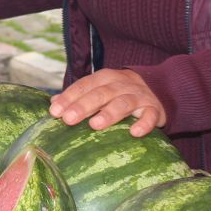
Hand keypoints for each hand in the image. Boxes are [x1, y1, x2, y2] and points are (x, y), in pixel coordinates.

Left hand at [49, 68, 166, 136]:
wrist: (158, 87)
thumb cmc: (119, 92)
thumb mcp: (99, 89)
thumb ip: (78, 96)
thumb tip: (52, 104)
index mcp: (104, 78)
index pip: (83, 86)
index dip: (68, 98)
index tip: (54, 111)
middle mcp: (120, 84)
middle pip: (100, 94)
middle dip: (83, 106)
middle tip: (68, 119)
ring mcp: (138, 96)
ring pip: (123, 103)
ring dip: (109, 113)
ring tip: (95, 125)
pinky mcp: (154, 109)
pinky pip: (149, 116)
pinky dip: (143, 123)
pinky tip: (134, 133)